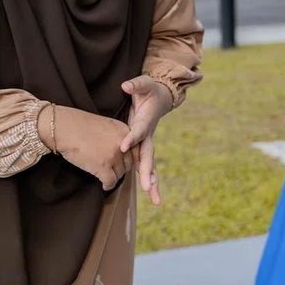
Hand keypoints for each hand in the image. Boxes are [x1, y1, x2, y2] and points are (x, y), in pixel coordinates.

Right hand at [39, 105, 136, 191]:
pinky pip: (111, 182)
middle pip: (129, 164)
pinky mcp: (103, 167)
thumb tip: (124, 155)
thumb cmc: (80, 126)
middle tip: (112, 170)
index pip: (135, 151)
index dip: (129, 160)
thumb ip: (118, 138)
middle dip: (120, 168)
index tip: (123, 164)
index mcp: (125, 131)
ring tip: (105, 176)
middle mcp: (123, 143)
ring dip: (113, 176)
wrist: (63, 127)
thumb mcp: (106, 126)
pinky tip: (104, 185)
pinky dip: (107, 185)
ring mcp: (114, 155)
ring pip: (120, 174)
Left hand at [120, 76, 172, 204]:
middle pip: (148, 154)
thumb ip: (136, 85)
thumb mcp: (143, 84)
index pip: (139, 130)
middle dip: (148, 171)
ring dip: (153, 182)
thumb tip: (126, 86)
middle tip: (147, 186)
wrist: (160, 97)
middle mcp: (148, 134)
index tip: (124, 146)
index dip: (132, 137)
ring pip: (149, 164)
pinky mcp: (144, 147)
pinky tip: (151, 193)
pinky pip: (146, 165)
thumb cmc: (149, 90)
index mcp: (146, 120)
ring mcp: (147, 142)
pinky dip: (150, 179)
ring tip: (156, 200)